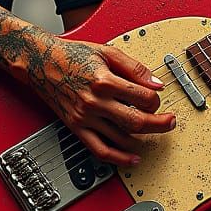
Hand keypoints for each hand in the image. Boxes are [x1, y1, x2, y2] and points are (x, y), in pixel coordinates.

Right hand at [23, 33, 174, 165]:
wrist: (40, 62)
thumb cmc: (72, 55)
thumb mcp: (107, 52)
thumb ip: (134, 68)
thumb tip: (156, 83)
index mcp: (104, 81)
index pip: (142, 98)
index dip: (156, 100)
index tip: (158, 98)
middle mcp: (94, 102)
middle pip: (136, 121)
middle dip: (159, 124)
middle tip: (170, 121)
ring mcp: (85, 117)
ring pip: (122, 138)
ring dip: (143, 139)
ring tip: (155, 133)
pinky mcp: (77, 127)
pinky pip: (99, 150)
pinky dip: (119, 158)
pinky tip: (132, 158)